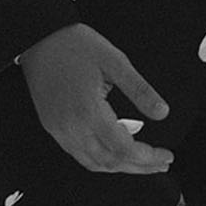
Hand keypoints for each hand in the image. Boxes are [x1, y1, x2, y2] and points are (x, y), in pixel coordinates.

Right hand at [19, 23, 172, 173]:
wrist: (39, 38)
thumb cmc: (75, 45)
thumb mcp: (115, 61)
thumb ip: (140, 90)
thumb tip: (162, 112)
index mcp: (88, 111)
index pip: (124, 148)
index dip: (148, 157)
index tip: (166, 156)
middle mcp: (71, 126)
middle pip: (110, 162)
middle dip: (139, 167)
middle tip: (160, 164)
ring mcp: (59, 129)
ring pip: (93, 163)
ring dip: (120, 167)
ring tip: (142, 162)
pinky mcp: (52, 127)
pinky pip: (79, 154)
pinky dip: (101, 160)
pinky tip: (115, 153)